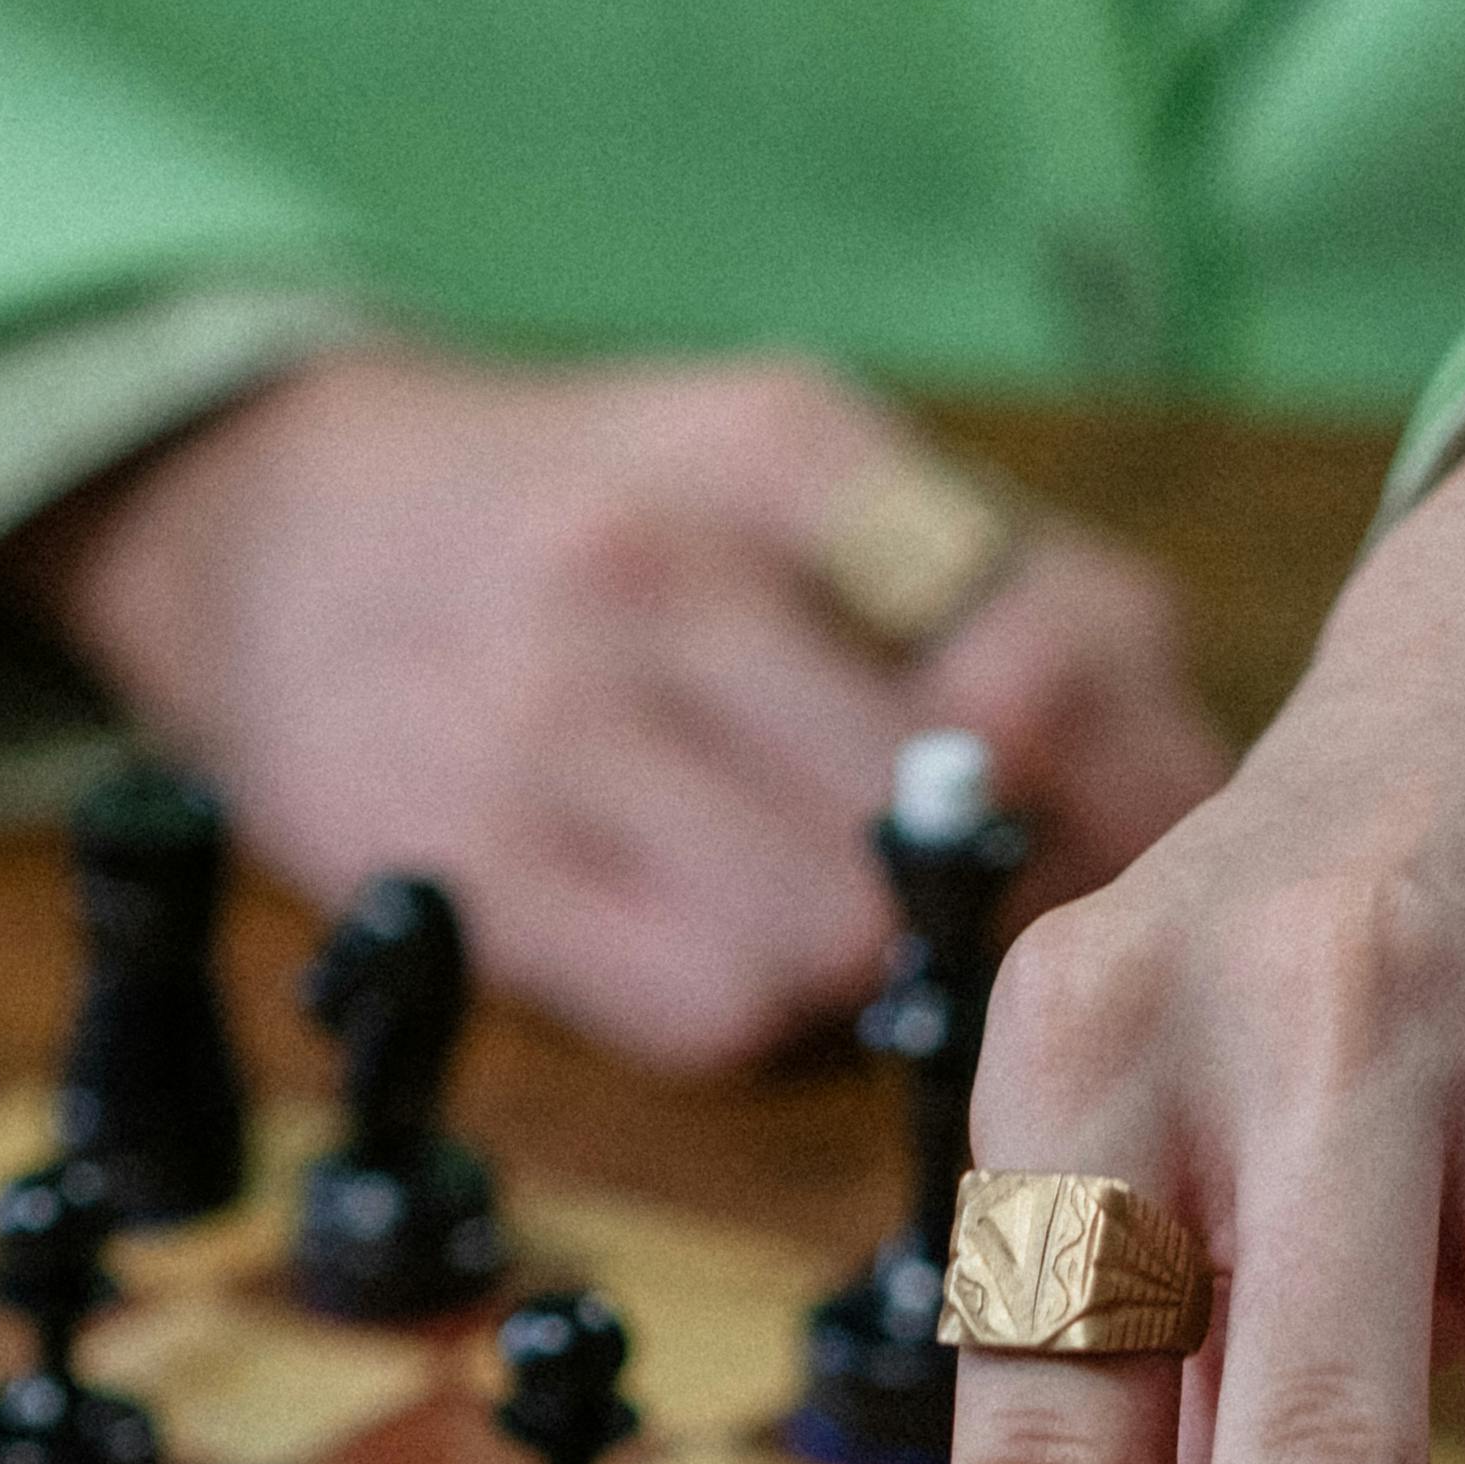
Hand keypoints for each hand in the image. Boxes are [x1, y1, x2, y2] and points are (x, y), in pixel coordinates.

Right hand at [1, 345, 1227, 1071]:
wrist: (266, 529)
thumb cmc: (592, 515)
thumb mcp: (788, 461)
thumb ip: (999, 581)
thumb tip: (1198, 783)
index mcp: (775, 450)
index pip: (1049, 641)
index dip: (1142, 781)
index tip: (1161, 837)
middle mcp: (657, 571)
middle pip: (961, 803)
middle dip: (1028, 884)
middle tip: (1033, 912)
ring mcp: (551, 730)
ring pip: (838, 930)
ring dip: (888, 964)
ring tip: (868, 925)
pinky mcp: (474, 875)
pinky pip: (707, 1010)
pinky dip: (762, 1013)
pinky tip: (740, 949)